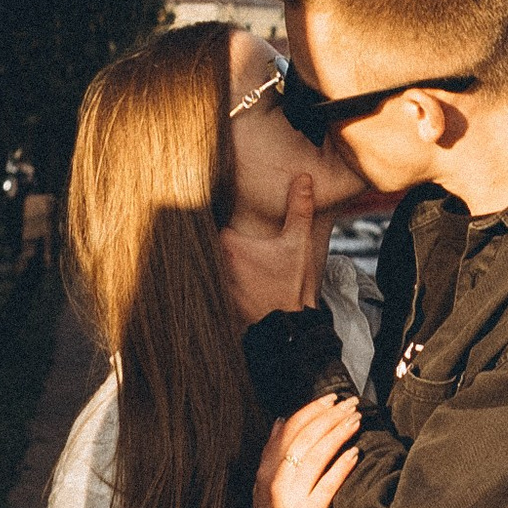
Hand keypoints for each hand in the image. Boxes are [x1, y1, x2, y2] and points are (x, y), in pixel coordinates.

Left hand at [221, 167, 329, 325]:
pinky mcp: (217, 300)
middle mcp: (216, 265)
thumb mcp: (299, 243)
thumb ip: (299, 209)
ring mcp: (215, 284)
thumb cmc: (292, 286)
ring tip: (215, 240)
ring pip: (206, 261)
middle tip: (214, 221)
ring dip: (211, 255)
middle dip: (208, 230)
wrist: (289, 329)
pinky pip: (208, 281)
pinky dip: (212, 275)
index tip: (219, 200)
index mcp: (231, 247)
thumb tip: (303, 178)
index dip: (216, 211)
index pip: (210, 219)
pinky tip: (225, 271)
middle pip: (204, 239)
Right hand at [253, 394, 361, 507]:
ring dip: (338, 434)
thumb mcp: (266, 486)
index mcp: (265, 470)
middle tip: (351, 403)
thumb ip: (272, 453)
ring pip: (316, 455)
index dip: (311, 410)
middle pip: (304, 438)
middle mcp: (275, 480)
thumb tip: (280, 420)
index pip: (288, 430)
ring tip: (356, 420)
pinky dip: (341, 466)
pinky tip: (355, 453)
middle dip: (329, 416)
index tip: (331, 398)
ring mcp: (291, 497)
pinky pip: (327, 484)